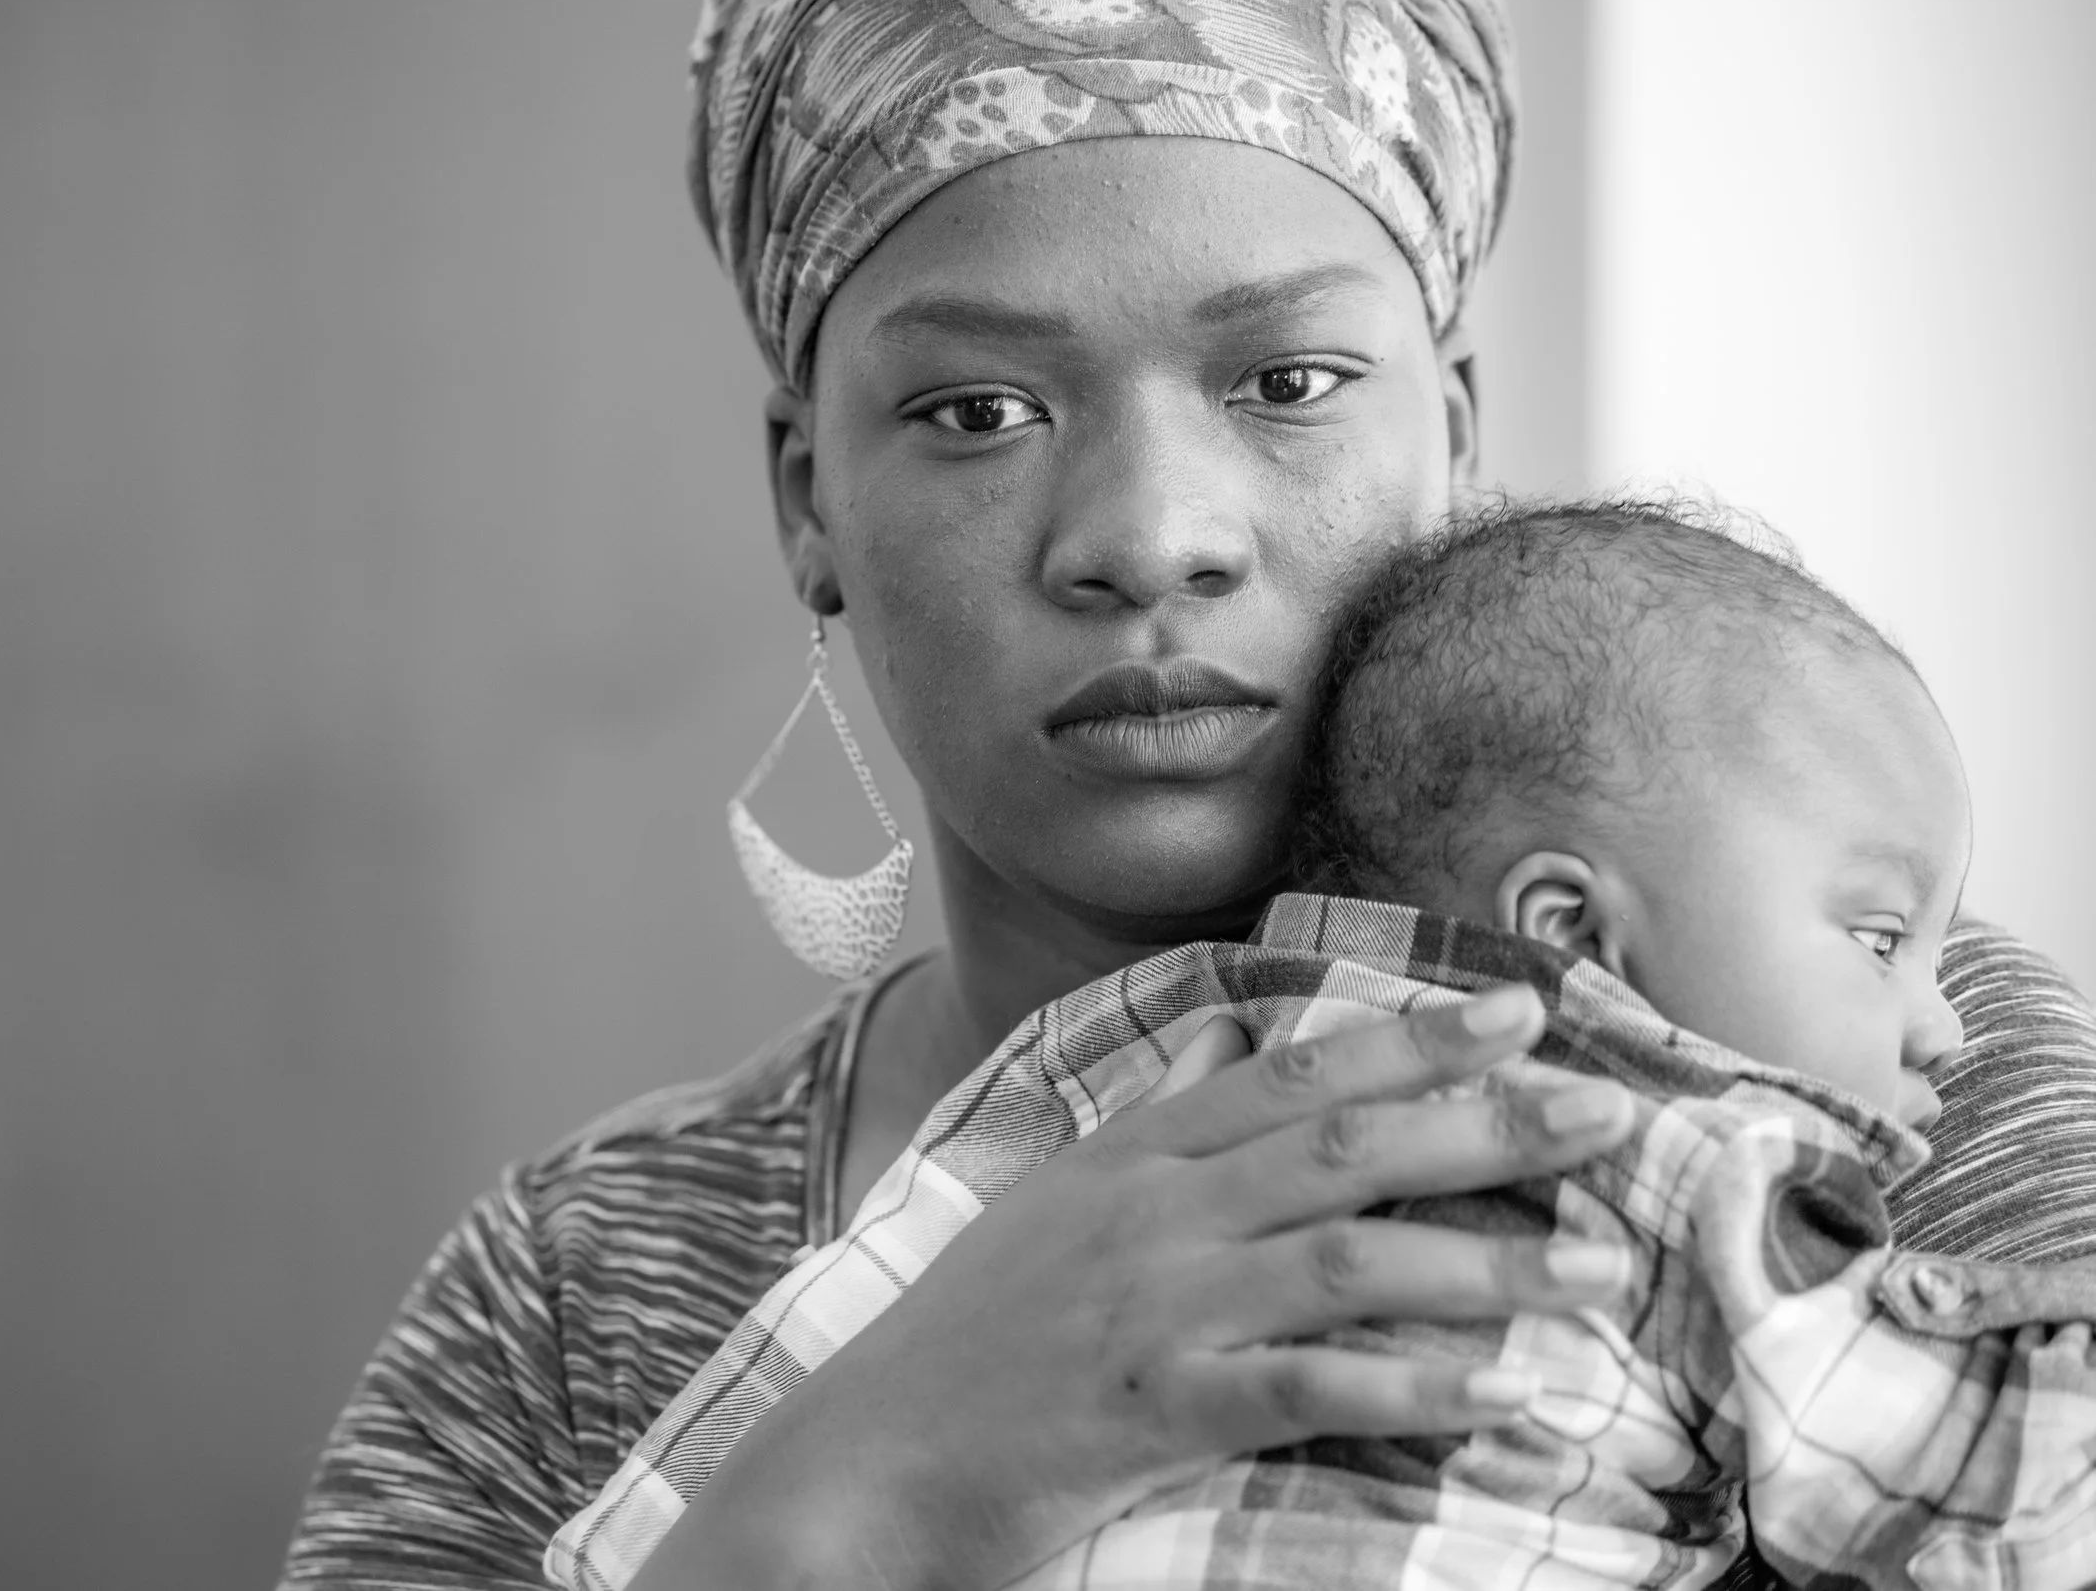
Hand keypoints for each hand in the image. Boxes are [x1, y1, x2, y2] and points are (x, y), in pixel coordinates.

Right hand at [626, 983, 1637, 1590]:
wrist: (862, 1462)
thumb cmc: (965, 1344)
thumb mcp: (1050, 1211)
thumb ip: (1150, 1137)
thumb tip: (1223, 1062)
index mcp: (1128, 1156)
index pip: (1290, 1071)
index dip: (1412, 1036)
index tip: (1520, 1008)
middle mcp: (1148, 1213)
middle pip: (1340, 1147)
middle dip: (1485, 1123)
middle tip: (1607, 1107)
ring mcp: (1150, 1308)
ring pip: (1344, 1261)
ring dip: (1483, 1262)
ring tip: (1596, 1265)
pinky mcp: (1149, 1412)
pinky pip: (1305, 1390)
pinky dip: (1414, 1388)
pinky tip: (1504, 1392)